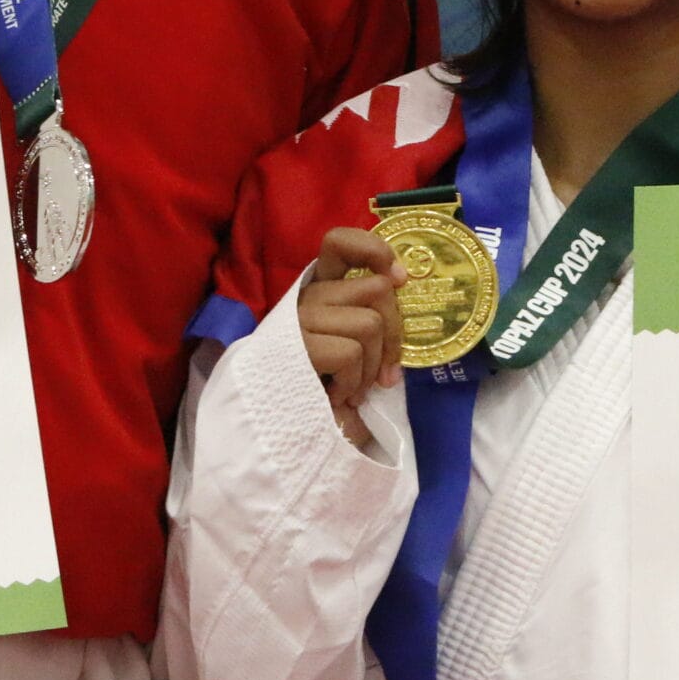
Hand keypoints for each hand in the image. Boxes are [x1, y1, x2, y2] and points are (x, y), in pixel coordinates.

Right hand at [299, 228, 406, 441]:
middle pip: (378, 289)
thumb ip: (372, 322)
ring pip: (369, 323)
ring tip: (353, 391)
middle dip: (394, 337)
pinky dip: (353, 383)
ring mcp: (298, 319)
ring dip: (371, 368)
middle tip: (384, 375)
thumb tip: (400, 291)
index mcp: (321, 292)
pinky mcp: (293, 345)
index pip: (339, 243)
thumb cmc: (321, 395)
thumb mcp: (352, 353)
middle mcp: (307, 298)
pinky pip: (350, 353)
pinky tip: (335, 398)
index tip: (398, 280)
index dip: (375, 251)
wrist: (279, 436)